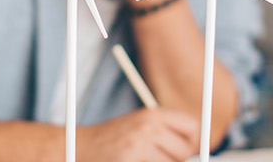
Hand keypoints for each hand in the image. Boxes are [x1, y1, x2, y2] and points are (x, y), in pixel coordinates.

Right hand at [74, 108, 199, 161]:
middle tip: (157, 159)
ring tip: (144, 161)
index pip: (191, 127)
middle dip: (176, 160)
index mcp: (151, 114)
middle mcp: (147, 127)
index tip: (180, 151)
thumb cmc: (111, 141)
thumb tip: (195, 151)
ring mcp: (138, 147)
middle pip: (184, 150)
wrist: (77, 147)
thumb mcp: (139, 125)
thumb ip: (165, 133)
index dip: (190, 142)